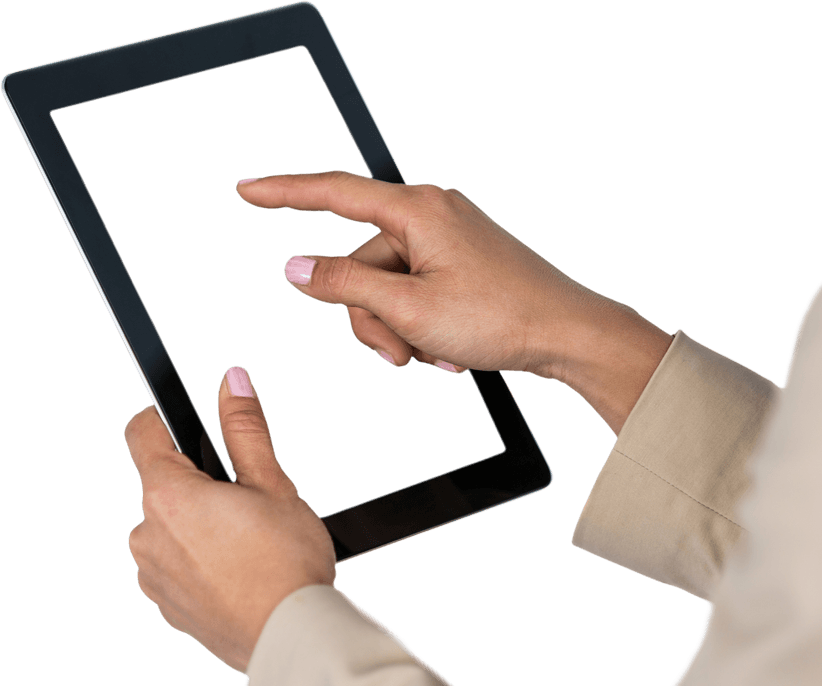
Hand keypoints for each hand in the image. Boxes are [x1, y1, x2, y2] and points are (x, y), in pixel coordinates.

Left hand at [124, 366, 335, 673]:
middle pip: (164, 487)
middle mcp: (147, 536)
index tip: (183, 420)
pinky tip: (241, 572)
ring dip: (200, 526)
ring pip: (170, 530)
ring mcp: (152, 576)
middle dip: (200, 485)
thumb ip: (245, 430)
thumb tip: (232, 381)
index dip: (162, 419)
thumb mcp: (274, 485)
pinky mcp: (166, 607)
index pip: (142, 435)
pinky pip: (176, 568)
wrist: (290, 638)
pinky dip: (201, 563)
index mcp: (170, 498)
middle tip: (249, 500)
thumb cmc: (287, 564)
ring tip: (250, 544)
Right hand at [236, 171, 618, 378]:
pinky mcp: (463, 263)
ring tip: (434, 354)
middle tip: (400, 354)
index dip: (285, 192)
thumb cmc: (503, 317)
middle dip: (372, 317)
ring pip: (389, 287)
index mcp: (418, 211)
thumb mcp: (410, 309)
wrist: (567, 334)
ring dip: (400, 329)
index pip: (334, 193)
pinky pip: (418, 292)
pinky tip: (450, 350)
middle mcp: (433, 215)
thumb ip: (345, 285)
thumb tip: (297, 267)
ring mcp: (451, 239)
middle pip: (362, 264)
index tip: (248, 188)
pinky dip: (423, 325)